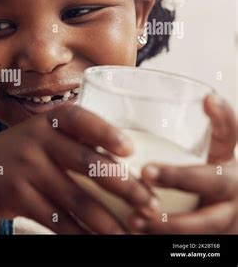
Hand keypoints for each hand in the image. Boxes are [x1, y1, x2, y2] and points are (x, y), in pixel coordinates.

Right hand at [0, 105, 156, 233]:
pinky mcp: (18, 195)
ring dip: (107, 221)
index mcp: (49, 122)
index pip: (79, 119)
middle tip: (150, 205)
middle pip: (86, 163)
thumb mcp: (45, 135)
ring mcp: (25, 168)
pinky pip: (56, 220)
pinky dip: (80, 234)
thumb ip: (76, 139)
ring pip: (75, 199)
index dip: (105, 132)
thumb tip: (128, 159)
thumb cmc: (28, 152)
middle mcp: (36, 141)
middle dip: (124, 186)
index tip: (131, 150)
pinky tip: (97, 241)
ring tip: (131, 233)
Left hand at [129, 93, 237, 233]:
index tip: (208, 98)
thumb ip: (167, 147)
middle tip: (147, 172)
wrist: (216, 221)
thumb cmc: (193, 186)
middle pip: (214, 181)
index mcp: (223, 162)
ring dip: (169, 223)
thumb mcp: (190, 162)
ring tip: (135, 219)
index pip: (229, 135)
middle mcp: (230, 188)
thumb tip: (117, 129)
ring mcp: (226, 218)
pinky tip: (136, 237)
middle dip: (179, 177)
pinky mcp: (216, 240)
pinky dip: (163, 242)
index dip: (223, 118)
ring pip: (205, 224)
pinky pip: (193, 246)